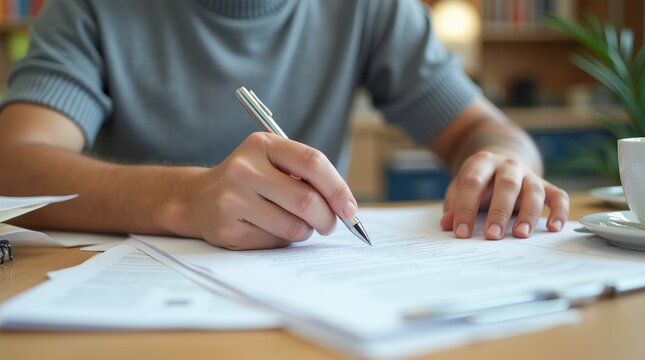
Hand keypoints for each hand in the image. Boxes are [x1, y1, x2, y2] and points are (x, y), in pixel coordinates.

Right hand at [183, 132, 357, 249]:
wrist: (199, 198)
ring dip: (305, 231)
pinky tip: (268, 229)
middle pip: (307, 200)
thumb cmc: (250, 181)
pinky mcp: (228, 227)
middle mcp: (245, 168)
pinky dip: (283, 240)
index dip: (338, 188)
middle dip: (328, 218)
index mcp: (263, 144)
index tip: (350, 209)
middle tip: (330, 225)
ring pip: (294, 226)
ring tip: (295, 224)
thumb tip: (345, 207)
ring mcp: (233, 198)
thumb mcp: (273, 164)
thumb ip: (306, 176)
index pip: (313, 162)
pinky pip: (275, 241)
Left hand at [439, 151, 568, 239]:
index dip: (465, 208)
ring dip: (528, 214)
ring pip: (534, 191)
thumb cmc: (478, 182)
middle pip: (506, 185)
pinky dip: (559, 211)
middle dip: (499, 212)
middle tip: (492, 236)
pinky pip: (558, 196)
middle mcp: (508, 165)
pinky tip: (553, 228)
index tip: (462, 232)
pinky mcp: (547, 185)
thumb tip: (447, 225)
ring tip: (520, 235)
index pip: (472, 183)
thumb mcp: (460, 188)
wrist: (501, 163)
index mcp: (482, 162)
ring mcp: (529, 174)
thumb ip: (454, 204)